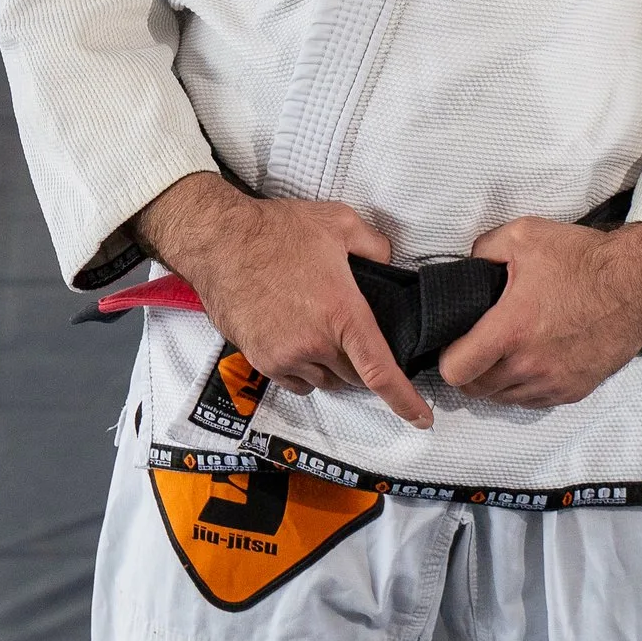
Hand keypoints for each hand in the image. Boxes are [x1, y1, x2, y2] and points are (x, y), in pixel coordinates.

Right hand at [135, 172, 431, 428]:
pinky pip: (296, 381)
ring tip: (316, 325)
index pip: (381, 371)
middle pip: (354, 376)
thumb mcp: (338, 221)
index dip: (405, 401)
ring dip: (330, 364)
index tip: (421, 419)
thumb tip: (389, 263)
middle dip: (359, 360)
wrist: (219, 240)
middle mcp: (316, 343)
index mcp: (342, 313)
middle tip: (350, 330)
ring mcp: (286, 356)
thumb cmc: (276, 229)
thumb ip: (375, 245)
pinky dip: (304, 369)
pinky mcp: (262, 360)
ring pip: (325, 379)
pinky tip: (296, 339)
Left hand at [438, 218, 641, 407]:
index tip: (452, 340)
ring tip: (500, 351)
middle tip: (473, 343)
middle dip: (468, 369)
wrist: (639, 283)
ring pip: (504, 398)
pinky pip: (533, 401)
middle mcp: (531, 365)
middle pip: (476, 389)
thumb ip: (482, 251)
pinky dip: (523, 386)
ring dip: (495, 380)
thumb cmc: (582, 258)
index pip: (456, 371)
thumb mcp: (522, 235)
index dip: (446, 357)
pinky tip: (527, 359)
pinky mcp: (575, 390)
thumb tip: (466, 267)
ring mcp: (554, 382)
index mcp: (511, 329)